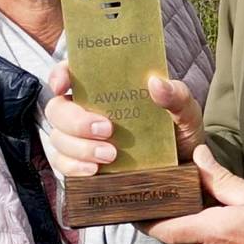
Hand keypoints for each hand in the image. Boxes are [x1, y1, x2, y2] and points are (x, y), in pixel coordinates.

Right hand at [40, 63, 204, 178]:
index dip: (60, 75)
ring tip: (110, 156)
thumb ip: (176, 96)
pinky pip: (63, 165)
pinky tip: (94, 171)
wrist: (185, 171)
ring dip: (79, 147)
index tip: (64, 85)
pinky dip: (74, 168)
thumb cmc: (180, 132)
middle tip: (107, 129)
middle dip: (76, 120)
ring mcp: (82, 139)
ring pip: (58, 139)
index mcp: (107, 88)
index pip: (71, 72)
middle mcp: (88, 111)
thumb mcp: (185, 110)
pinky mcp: (83, 165)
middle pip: (58, 109)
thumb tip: (156, 83)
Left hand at [144, 147, 243, 243]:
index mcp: (210, 232)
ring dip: (189, 236)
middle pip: (174, 240)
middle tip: (169, 204)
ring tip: (198, 216)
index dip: (145, 221)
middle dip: (170, 224)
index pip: (162, 230)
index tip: (135, 209)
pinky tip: (220, 235)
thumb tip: (197, 156)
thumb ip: (220, 178)